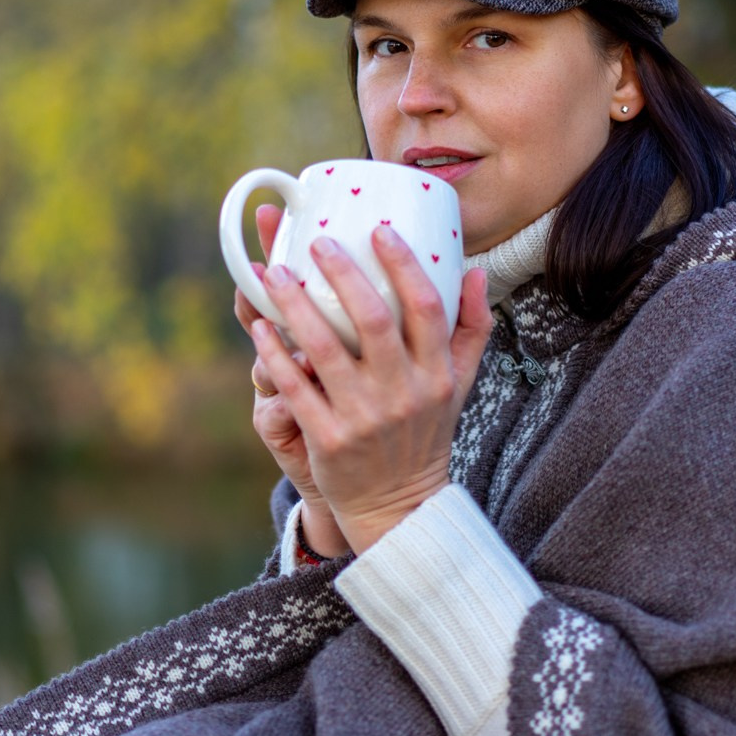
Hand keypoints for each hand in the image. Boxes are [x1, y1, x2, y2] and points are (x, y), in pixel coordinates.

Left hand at [248, 225, 492, 553]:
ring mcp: (364, 418)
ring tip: (272, 272)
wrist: (398, 505)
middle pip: (374, 320)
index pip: (427, 308)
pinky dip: (275, 355)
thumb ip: (471, 327)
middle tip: (316, 241)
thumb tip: (475, 270)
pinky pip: (296, 389)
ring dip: (296, 307)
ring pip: (326, 350)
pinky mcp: (328, 439)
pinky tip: (260, 327)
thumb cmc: (424, 433)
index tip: (379, 230)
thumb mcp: (458, 384)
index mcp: (437, 374)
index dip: (403, 265)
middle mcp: (404, 393)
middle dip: (342, 275)